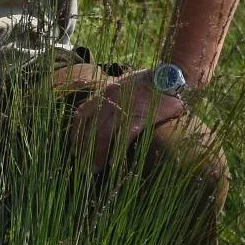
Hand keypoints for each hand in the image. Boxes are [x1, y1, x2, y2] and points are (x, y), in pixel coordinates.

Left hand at [72, 69, 188, 165]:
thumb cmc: (147, 81)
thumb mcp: (121, 83)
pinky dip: (117, 150)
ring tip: (95, 168)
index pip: (81, 115)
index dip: (75, 132)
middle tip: (81, 163)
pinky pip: (124, 137)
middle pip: (90, 129)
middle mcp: (109, 102)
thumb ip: (110, 96)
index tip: (74, 145)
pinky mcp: (139, 117)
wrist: (170, 76)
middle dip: (83, 148)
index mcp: (103, 93)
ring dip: (97, 153)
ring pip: (103, 135)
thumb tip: (103, 111)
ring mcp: (123, 110)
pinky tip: (113, 162)